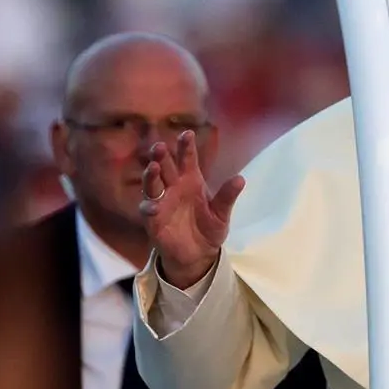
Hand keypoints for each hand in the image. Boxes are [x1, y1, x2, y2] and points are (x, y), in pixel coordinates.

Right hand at [140, 132, 244, 288]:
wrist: (198, 255)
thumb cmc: (209, 229)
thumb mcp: (222, 214)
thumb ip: (227, 197)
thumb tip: (241, 179)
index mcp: (191, 180)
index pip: (187, 159)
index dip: (186, 146)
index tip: (187, 133)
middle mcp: (174, 187)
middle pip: (166, 167)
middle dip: (162, 156)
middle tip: (160, 146)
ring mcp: (162, 201)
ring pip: (153, 184)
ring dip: (151, 175)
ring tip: (153, 167)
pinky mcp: (154, 219)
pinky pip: (148, 209)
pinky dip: (149, 206)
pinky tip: (154, 206)